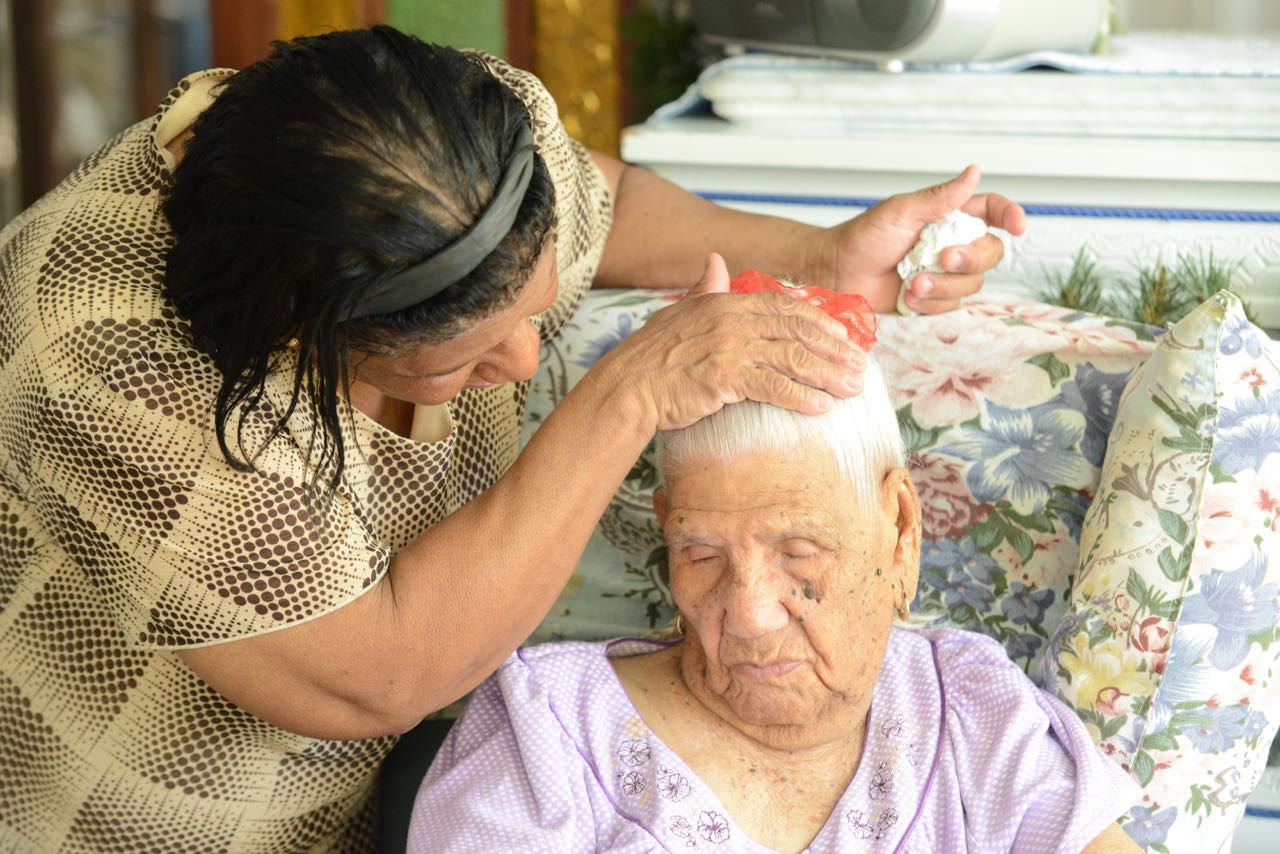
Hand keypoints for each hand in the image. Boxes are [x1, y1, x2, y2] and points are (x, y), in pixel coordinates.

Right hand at [594, 253, 867, 431]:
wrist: (627, 387)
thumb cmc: (653, 357)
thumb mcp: (681, 313)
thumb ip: (706, 289)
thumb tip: (715, 261)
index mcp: (726, 302)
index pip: (785, 305)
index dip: (820, 320)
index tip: (845, 337)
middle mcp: (731, 319)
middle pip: (797, 330)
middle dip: (834, 350)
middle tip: (860, 367)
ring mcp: (729, 348)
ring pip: (792, 358)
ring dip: (827, 375)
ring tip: (851, 389)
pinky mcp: (723, 378)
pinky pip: (772, 387)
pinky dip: (800, 397)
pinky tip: (820, 408)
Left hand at [812, 165, 1026, 313]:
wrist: (838, 274)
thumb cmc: (863, 237)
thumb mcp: (901, 211)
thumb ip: (940, 198)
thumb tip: (974, 171)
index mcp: (949, 217)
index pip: (992, 211)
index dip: (1010, 216)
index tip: (1018, 226)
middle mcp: (953, 245)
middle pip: (991, 253)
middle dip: (970, 259)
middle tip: (941, 258)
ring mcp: (944, 274)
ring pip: (972, 284)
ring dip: (943, 285)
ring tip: (911, 282)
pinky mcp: (933, 300)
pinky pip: (950, 305)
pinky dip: (930, 303)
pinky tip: (907, 296)